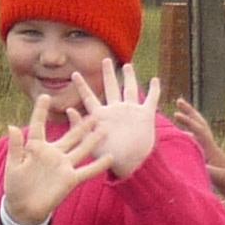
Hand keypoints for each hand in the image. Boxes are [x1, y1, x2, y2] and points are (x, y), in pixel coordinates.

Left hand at [0, 91, 107, 224]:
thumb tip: (12, 126)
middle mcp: (54, 154)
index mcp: (37, 148)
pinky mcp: (70, 179)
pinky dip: (99, 165)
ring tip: (105, 127)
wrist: (23, 209)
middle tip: (93, 111)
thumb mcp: (13, 166)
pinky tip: (110, 156)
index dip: (41, 112)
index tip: (45, 97)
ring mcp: (63, 166)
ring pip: (82, 148)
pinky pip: (87, 170)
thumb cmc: (16, 187)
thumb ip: (15, 147)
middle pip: (70, 135)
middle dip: (80, 124)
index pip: (39, 126)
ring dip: (93, 139)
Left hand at [67, 59, 160, 182]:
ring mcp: (131, 111)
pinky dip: (154, 90)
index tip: (74, 73)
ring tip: (128, 65)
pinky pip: (151, 99)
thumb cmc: (108, 157)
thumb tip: (68, 110)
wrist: (129, 164)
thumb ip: (79, 125)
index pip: (89, 97)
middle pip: (111, 87)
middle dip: (108, 74)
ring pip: (130, 89)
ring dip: (130, 77)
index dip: (82, 86)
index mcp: (101, 115)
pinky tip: (155, 79)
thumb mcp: (89, 141)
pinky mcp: (146, 116)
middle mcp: (116, 110)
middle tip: (105, 60)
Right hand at [168, 98, 224, 203]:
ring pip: (199, 132)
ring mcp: (211, 152)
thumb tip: (190, 162)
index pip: (199, 130)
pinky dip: (189, 136)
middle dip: (190, 112)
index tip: (176, 113)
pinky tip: (182, 138)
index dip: (188, 121)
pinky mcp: (210, 158)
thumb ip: (207, 169)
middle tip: (179, 100)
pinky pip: (197, 142)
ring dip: (189, 122)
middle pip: (200, 124)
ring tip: (178, 115)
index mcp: (212, 149)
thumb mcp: (220, 177)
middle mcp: (211, 147)